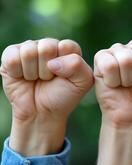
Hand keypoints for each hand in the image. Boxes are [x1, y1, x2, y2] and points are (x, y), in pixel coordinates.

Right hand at [1, 39, 92, 155]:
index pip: (66, 45)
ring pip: (28, 52)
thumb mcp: (82, 82)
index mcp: (68, 49)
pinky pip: (12, 59)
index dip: (65, 64)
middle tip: (49, 79)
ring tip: (37, 79)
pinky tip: (23, 78)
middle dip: (48, 70)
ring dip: (34, 73)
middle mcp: (48, 45)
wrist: (42, 113)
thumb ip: (78, 65)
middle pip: (46, 46)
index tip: (65, 76)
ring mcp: (28, 48)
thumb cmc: (64, 96)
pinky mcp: (10, 55)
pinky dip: (18, 73)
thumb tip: (52, 62)